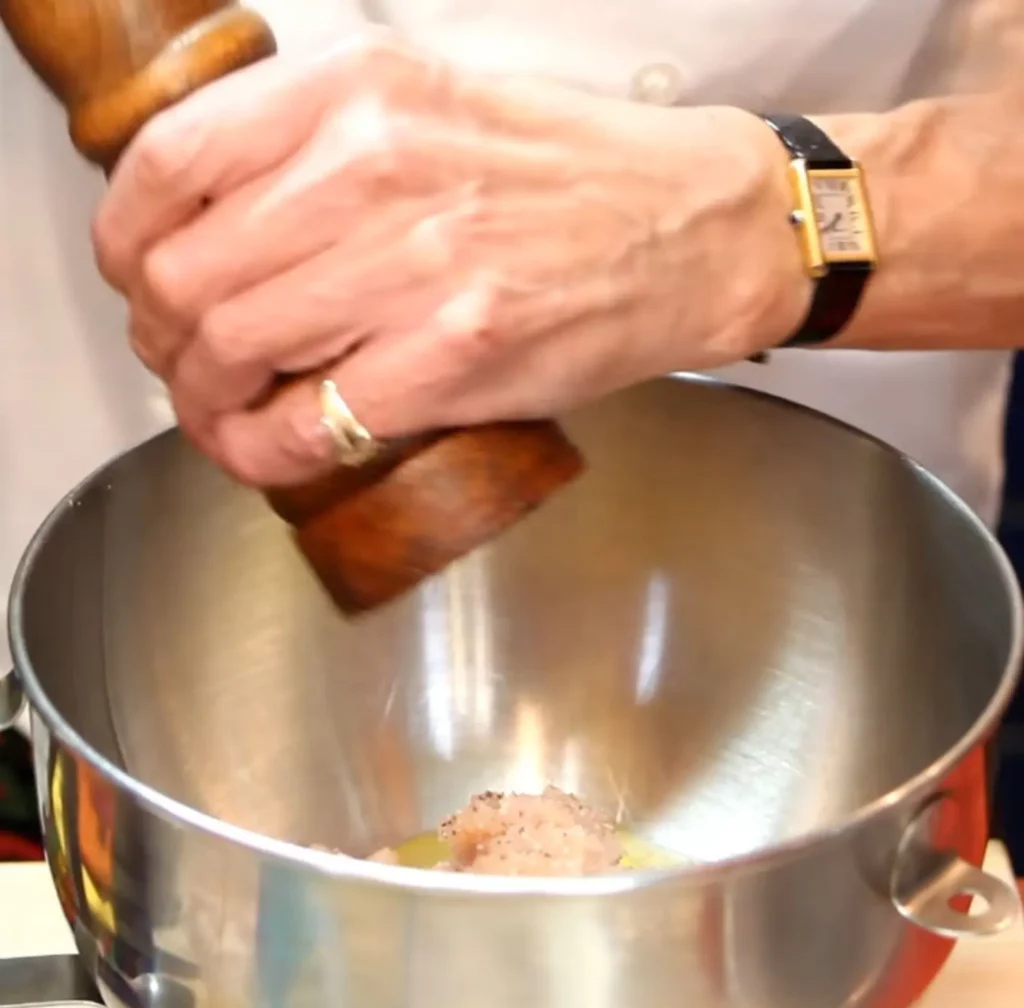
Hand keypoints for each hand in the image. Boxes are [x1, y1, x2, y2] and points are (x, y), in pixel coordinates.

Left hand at [92, 34, 806, 487]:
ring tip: (224, 414)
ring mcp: (417, 268)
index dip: (128, 239)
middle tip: (186, 363)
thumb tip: (230, 222)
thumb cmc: (578, 173)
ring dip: (206, 402)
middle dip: (165, 341)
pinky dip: (264, 452)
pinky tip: (269, 451)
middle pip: (188, 276)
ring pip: (233, 354)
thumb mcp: (437, 105)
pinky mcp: (457, 358)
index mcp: (361, 93)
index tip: (140, 276)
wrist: (696, 228)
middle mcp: (375, 168)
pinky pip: (311, 425)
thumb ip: (324, 148)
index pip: (171, 161)